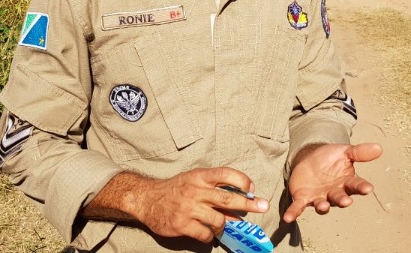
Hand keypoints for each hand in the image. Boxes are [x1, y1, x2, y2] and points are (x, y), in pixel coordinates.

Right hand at [83, 167, 268, 243]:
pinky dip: (209, 236)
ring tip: (220, 225)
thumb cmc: (176, 189)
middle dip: (249, 204)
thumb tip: (239, 204)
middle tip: (263, 207)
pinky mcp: (182, 225)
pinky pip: (205, 234)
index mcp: (200, 177)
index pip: (226, 174)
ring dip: (224, 225)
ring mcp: (188, 208)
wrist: (147, 199)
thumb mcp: (194, 181)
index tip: (251, 189)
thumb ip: (215, 190)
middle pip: (227, 198)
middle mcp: (195, 191)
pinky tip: (207, 233)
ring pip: (218, 220)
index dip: (242, 180)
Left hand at [282, 142, 382, 222]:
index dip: (362, 187)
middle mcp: (334, 193)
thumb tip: (379, 147)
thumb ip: (359, 152)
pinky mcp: (303, 198)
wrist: (310, 158)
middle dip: (342, 200)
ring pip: (322, 204)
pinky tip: (288, 218)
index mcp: (346, 182)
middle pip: (339, 197)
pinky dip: (294, 213)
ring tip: (322, 206)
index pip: (356, 185)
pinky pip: (298, 207)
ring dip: (322, 206)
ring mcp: (319, 197)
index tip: (368, 188)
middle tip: (346, 201)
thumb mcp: (345, 152)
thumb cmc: (330, 158)